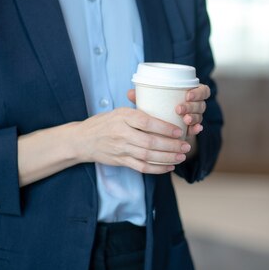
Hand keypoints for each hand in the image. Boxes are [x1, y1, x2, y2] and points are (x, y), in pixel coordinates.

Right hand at [73, 107, 190, 173]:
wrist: (82, 140)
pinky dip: (157, 169)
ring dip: (167, 158)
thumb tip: (163, 100)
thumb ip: (138, 109)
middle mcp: (121, 133)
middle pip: (149, 142)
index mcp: (122, 116)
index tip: (179, 130)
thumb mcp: (119, 111)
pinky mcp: (120, 161)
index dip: (164, 127)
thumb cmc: (105, 122)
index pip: (146, 122)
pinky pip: (141, 167)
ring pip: (147, 156)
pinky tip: (169, 167)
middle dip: (171, 145)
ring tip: (182, 156)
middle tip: (186, 145)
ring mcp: (120, 149)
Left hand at [128, 85, 208, 136]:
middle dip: (192, 106)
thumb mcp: (151, 102)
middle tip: (179, 109)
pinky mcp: (192, 129)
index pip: (202, 90)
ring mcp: (195, 117)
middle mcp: (195, 105)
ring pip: (200, 116)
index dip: (198, 92)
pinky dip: (196, 129)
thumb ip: (143, 97)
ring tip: (185, 120)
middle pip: (201, 104)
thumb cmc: (156, 109)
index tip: (188, 94)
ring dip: (194, 117)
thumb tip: (130, 93)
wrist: (158, 127)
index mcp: (190, 93)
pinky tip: (194, 130)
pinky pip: (197, 129)